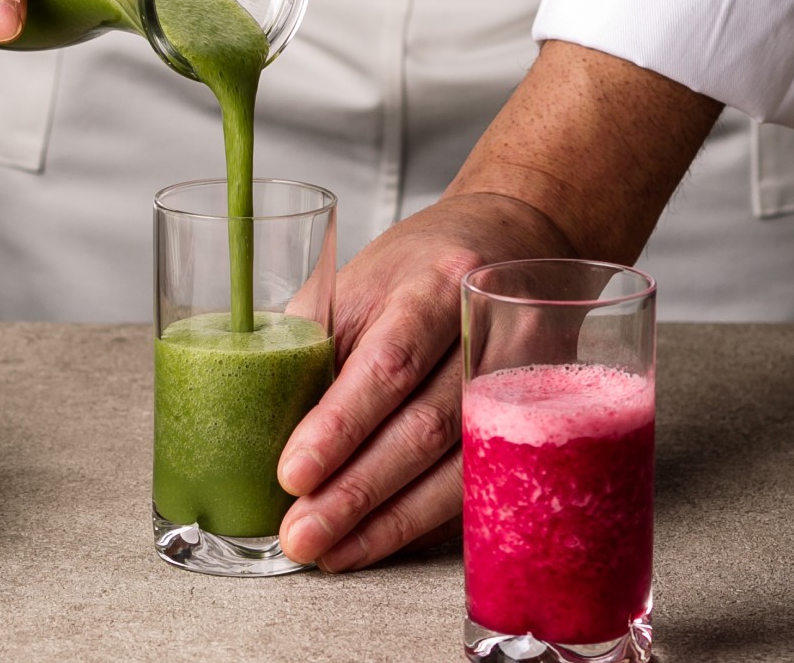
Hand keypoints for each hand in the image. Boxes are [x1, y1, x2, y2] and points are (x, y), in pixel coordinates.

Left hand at [276, 192, 573, 569]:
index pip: (387, 364)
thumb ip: (315, 344)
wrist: (513, 243)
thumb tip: (258, 422)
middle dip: (356, 492)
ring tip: (331, 551)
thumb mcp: (357, 282)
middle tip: (301, 534)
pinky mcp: (535, 422)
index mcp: (437, 284)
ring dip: (389, 522)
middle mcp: (489, 333)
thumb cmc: (419, 265)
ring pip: (458, 469)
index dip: (339, 425)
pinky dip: (423, 520)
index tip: (292, 473)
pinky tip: (379, 541)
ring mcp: (522, 382)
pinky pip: (477, 484)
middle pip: (424, 428)